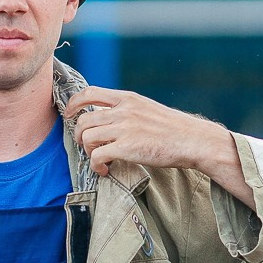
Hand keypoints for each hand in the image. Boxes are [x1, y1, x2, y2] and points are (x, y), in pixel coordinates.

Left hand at [67, 87, 250, 199]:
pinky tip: (104, 170)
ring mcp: (125, 128)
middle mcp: (124, 110)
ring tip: (98, 159)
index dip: (74, 104)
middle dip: (79, 135)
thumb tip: (104, 117)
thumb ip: (126, 109)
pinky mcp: (128, 147)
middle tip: (86, 146)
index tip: (70, 115)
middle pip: (84, 119)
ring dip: (87, 151)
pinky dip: (96, 165)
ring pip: (87, 137)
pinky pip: (97, 155)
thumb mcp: (147, 109)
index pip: (89, 92)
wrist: (193, 140)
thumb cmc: (173, 129)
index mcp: (127, 98)